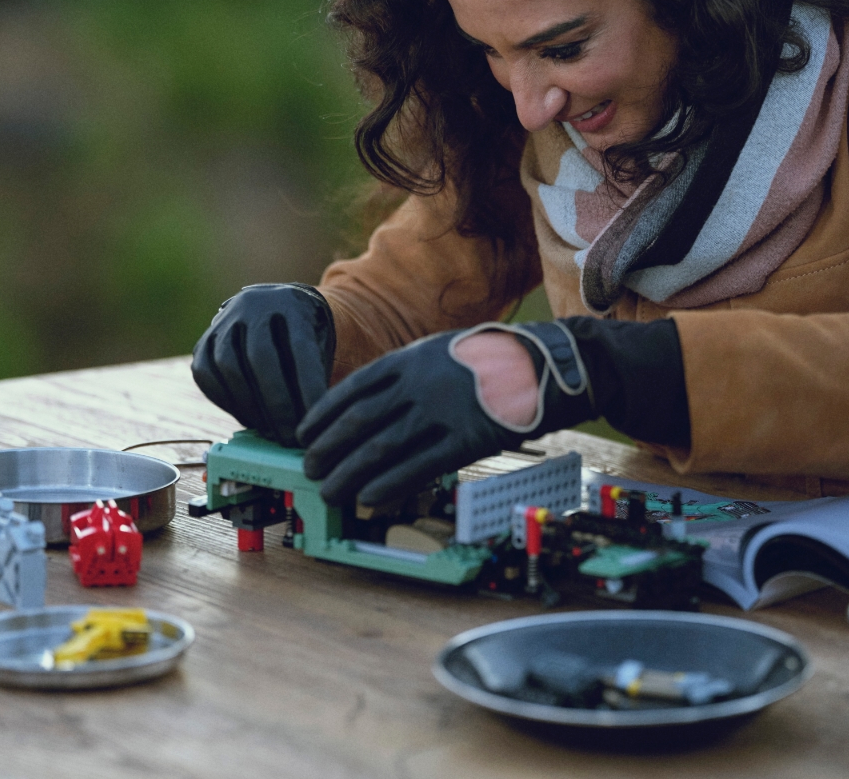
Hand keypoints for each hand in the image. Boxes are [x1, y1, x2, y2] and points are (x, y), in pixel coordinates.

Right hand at [191, 283, 335, 446]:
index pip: (300, 347)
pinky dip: (224, 400)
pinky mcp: (205, 340)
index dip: (307, 387)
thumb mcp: (318, 345)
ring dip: (249, 406)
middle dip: (276, 404)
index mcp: (292, 304)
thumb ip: (313, 376)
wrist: (274, 308)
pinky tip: (245, 418)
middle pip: (261, 357)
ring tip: (268, 432)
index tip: (314, 420)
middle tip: (288, 437)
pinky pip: (205, 372)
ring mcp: (225, 320)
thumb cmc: (304, 337)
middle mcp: (255, 306)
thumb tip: (311, 425)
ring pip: (228, 364)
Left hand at [298, 321, 596, 505]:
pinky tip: (369, 497)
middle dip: (328, 449)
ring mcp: (440, 412)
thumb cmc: (489, 360)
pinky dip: (388, 484)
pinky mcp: (464, 441)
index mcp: (409, 359)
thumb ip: (403, 373)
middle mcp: (418, 385)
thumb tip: (366, 403)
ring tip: (329, 490)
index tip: (304, 434)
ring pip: (380, 449)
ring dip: (348, 473)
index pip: (351, 390)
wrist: (544, 366)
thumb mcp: (439, 350)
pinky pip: (417, 468)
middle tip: (309, 468)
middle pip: (358, 422)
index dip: (322, 416)